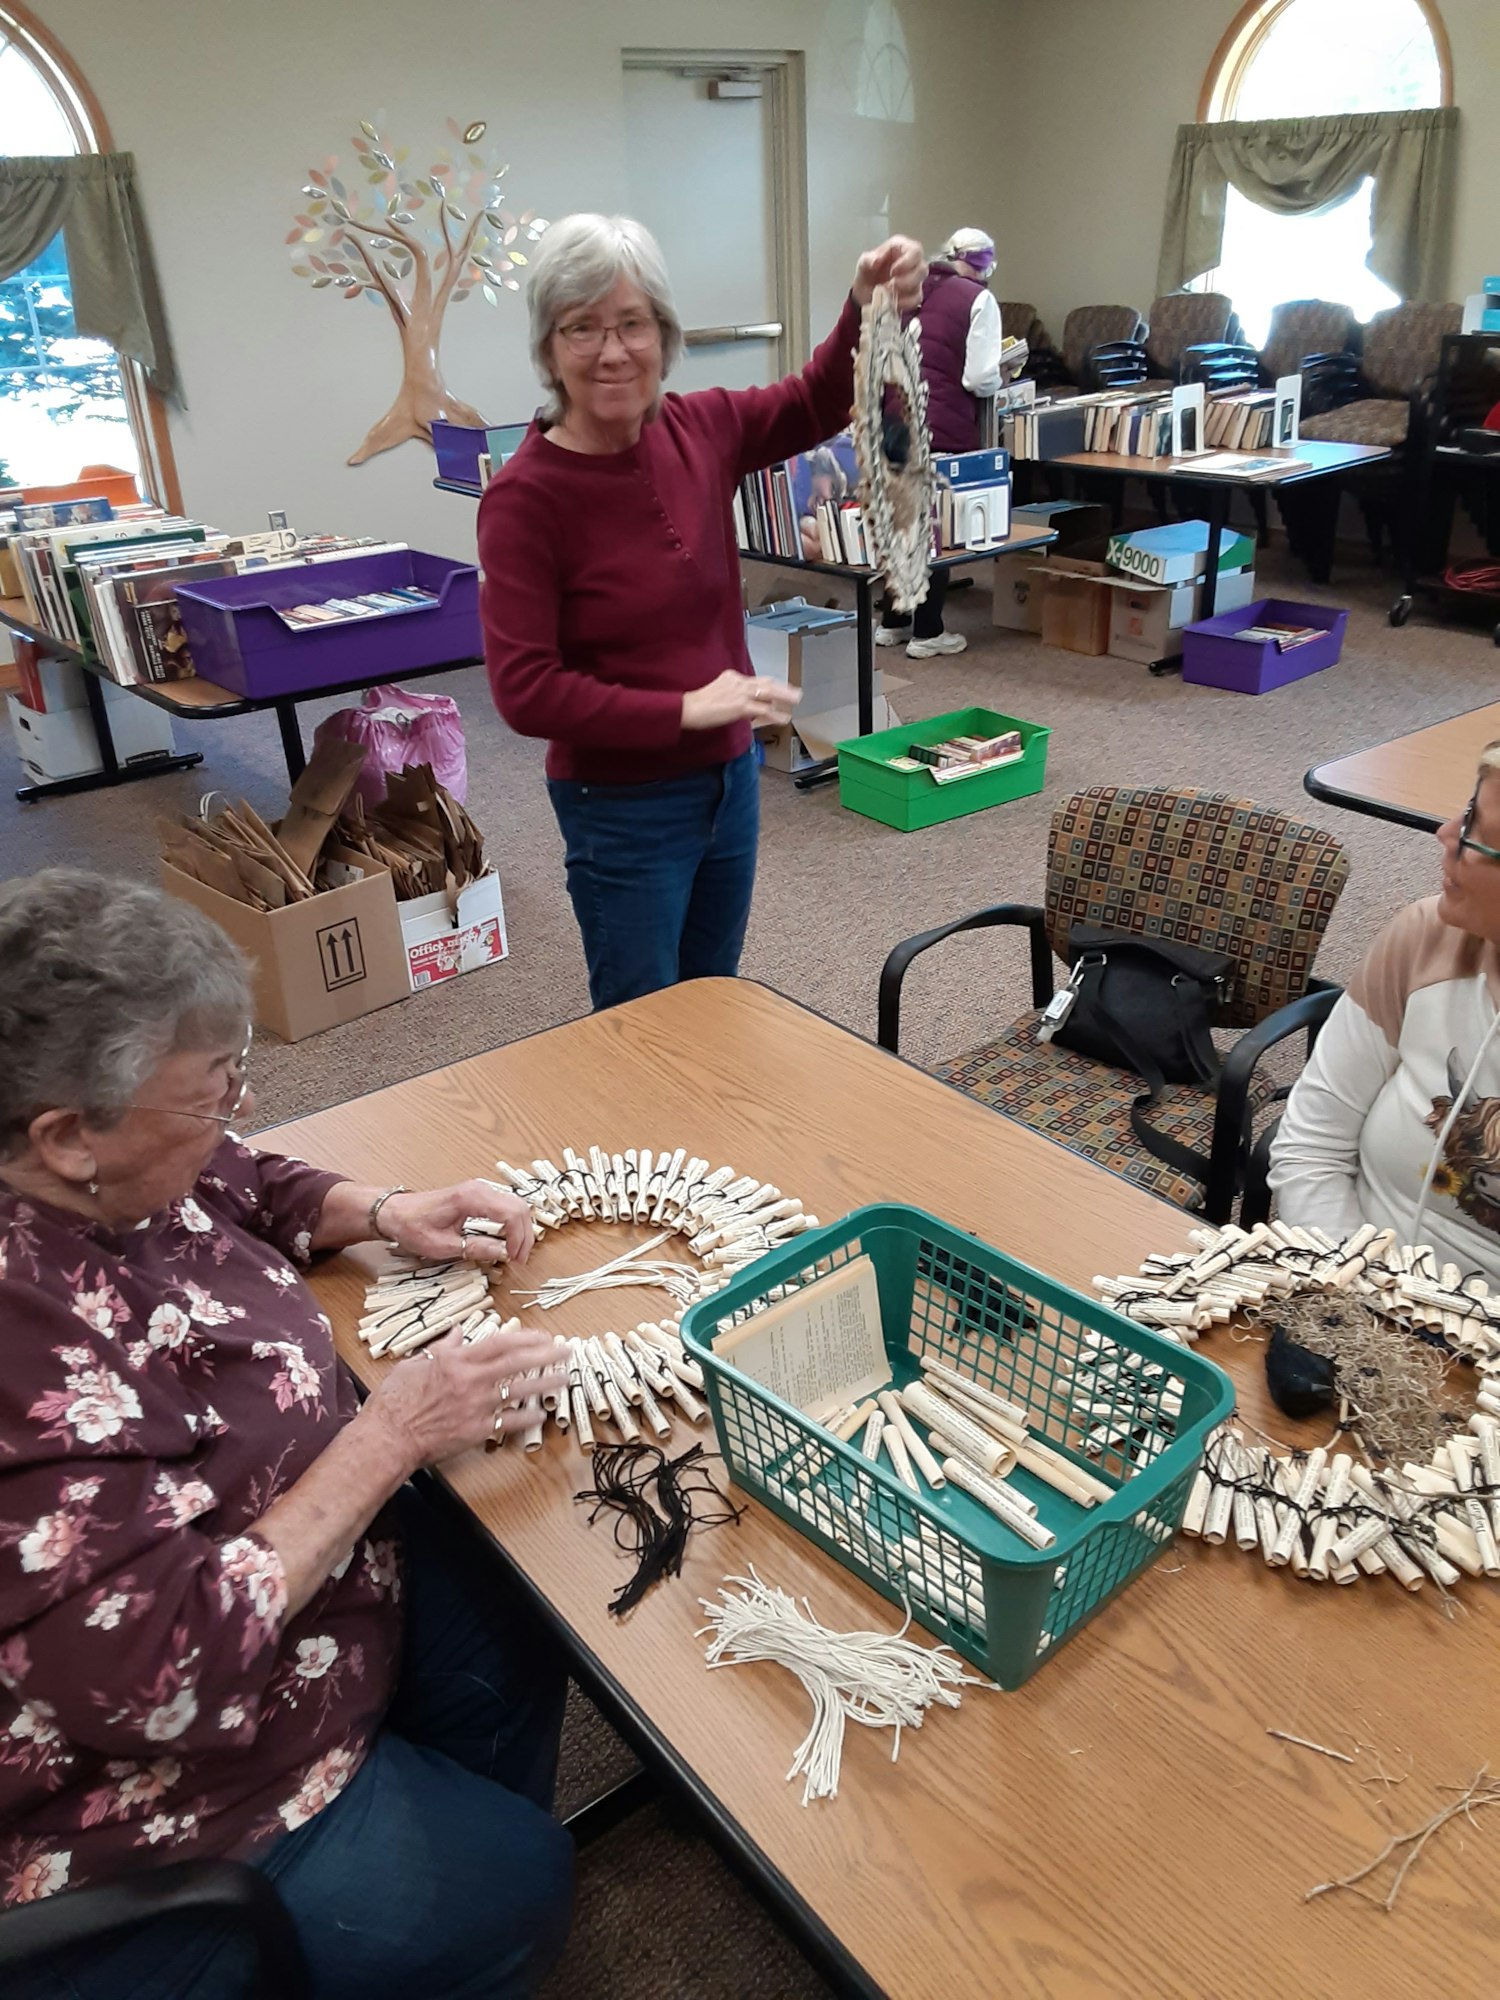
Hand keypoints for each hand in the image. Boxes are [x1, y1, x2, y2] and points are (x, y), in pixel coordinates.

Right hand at [366, 1323, 566, 1470]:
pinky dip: (527, 1418)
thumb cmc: (395, 1401)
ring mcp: (476, 1406)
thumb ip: (440, 1349)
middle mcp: (471, 1380)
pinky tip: (542, 1414)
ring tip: (563, 1378)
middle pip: (516, 1362)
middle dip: (544, 1355)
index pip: (499, 1343)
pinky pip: (509, 1423)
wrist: (388, 1436)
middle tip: (565, 1351)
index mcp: (456, 1361)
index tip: (542, 1336)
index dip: (525, 1338)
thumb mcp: (413, 1365)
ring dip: (545, 1383)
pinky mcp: (476, 1430)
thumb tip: (455, 1334)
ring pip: (519, 1390)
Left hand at [377, 1180, 534, 1266]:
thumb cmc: (413, 1227)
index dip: (518, 1238)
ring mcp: (480, 1189)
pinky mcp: (478, 1195)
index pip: (510, 1214)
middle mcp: (480, 1189)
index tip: (514, 1259)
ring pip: (516, 1206)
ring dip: (520, 1229)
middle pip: (519, 1207)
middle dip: (524, 1235)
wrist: (395, 1212)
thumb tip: (502, 1253)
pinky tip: (507, 1240)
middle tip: (519, 1259)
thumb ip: (474, 1248)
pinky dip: (512, 1223)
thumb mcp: (442, 1245)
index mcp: (471, 1198)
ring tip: (515, 1253)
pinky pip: (505, 1206)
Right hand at [682, 671, 800, 731]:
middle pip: (766, 682)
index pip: (755, 680)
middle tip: (796, 692)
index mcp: (732, 676)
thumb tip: (747, 707)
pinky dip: (775, 714)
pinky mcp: (741, 706)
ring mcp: (740, 693)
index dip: (769, 686)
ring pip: (768, 693)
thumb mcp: (717, 693)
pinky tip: (783, 718)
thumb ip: (733, 696)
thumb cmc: (697, 704)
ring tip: (796, 701)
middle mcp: (738, 681)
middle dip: (783, 687)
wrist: (688, 708)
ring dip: (784, 697)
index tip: (778, 689)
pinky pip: (763, 710)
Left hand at [853, 235, 925, 310]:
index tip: (893, 271)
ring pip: (919, 285)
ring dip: (904, 292)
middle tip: (890, 286)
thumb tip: (876, 261)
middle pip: (922, 269)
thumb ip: (868, 259)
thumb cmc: (868, 274)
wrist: (864, 295)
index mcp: (902, 248)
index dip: (907, 261)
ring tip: (887, 295)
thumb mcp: (863, 264)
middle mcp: (912, 262)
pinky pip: (916, 300)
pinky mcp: (914, 295)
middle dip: (906, 280)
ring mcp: (915, 280)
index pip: (915, 251)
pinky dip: (904, 303)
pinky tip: (893, 303)